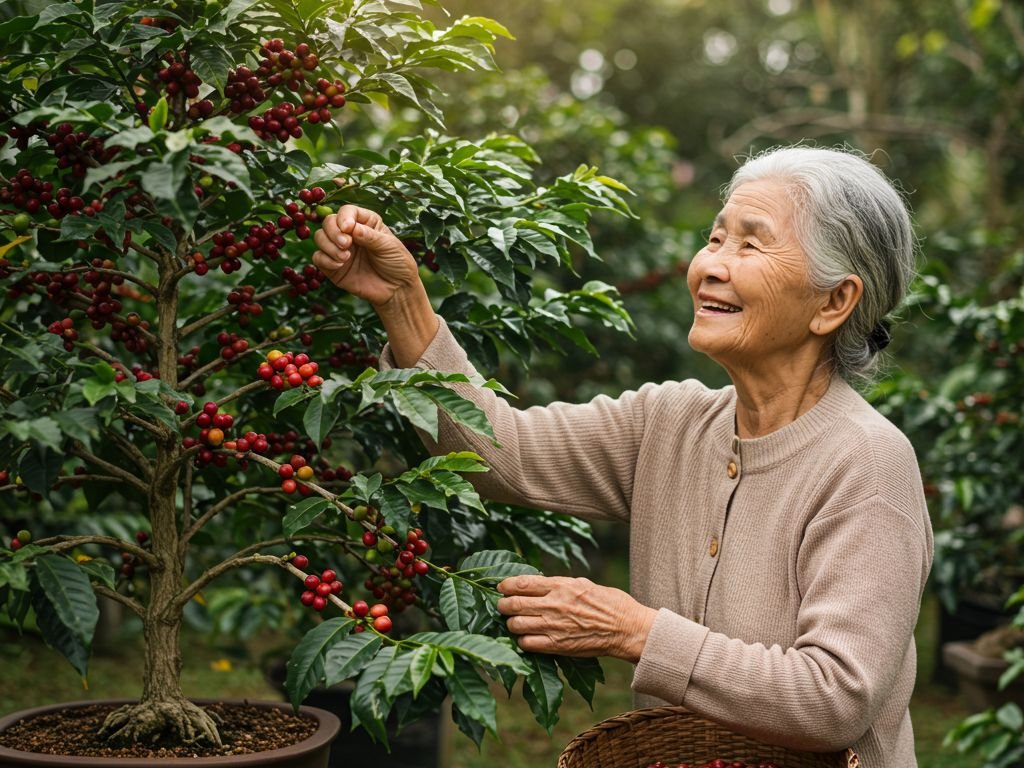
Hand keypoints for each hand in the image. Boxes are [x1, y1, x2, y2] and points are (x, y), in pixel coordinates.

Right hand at [312, 204, 420, 307]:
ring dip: (329, 246)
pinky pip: (318, 258)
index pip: (347, 211)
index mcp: (366, 222)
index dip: (344, 217)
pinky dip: (325, 259)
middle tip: (346, 244)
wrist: (397, 290)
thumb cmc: (398, 264)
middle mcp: (350, 233)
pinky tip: (339, 265)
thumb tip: (352, 228)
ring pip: (320, 237)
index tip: (348, 228)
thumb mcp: (389, 246)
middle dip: (334, 232)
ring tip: (345, 258)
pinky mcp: (333, 266)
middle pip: (329, 222)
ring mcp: (340, 249)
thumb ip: (370, 236)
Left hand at [496, 575, 657, 661]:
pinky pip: (527, 644)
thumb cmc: (610, 603)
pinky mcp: (558, 646)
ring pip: (516, 624)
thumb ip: (560, 585)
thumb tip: (540, 584)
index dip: (506, 585)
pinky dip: (523, 641)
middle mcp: (554, 604)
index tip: (501, 587)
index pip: (523, 583)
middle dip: (503, 605)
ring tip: (515, 623)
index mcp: (561, 586)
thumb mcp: (584, 584)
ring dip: (511, 624)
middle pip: (513, 604)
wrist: (626, 628)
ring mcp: (554, 626)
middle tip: (502, 606)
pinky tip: (527, 638)